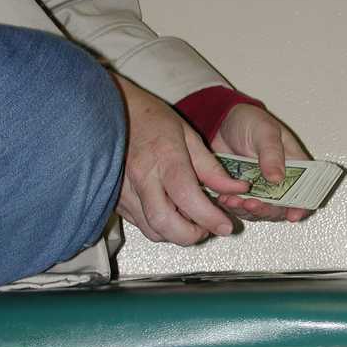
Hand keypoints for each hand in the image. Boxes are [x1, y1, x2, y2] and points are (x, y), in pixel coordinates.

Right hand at [113, 74, 248, 244]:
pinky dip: (160, 226)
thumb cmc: (151, 119)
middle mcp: (141, 176)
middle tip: (207, 229)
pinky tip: (172, 213)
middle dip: (190, 235)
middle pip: (164, 222)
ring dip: (175, 234)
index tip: (225, 226)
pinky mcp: (116, 199)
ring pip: (151, 230)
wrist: (109, 111)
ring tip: (191, 221)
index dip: (208, 217)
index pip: (187, 196)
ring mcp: (124, 189)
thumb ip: (212, 168)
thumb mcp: (189, 135)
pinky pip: (140, 224)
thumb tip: (237, 189)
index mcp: (164, 157)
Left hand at [211, 103, 309, 221]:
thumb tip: (278, 178)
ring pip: (259, 211)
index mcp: (295, 166)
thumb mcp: (264, 131)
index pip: (306, 192)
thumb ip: (271, 154)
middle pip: (281, 208)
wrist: (219, 122)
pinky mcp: (241, 192)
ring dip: (248, 211)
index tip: (292, 214)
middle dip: (267, 210)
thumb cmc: (249, 121)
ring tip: (234, 200)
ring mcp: (260, 189)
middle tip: (252, 203)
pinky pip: (240, 208)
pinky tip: (225, 199)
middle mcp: (279, 181)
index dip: (302, 206)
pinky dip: (234, 207)